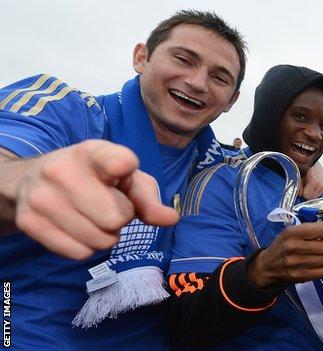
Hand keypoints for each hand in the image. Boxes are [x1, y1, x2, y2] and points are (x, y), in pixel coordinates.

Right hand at [6, 140, 178, 259]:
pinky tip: (77, 228)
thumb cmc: (97, 179)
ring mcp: (42, 197)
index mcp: (92, 152)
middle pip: (117, 218)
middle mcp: (62, 170)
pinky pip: (80, 254)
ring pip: (100, 241)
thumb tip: (171, 218)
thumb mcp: (127, 179)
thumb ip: (149, 199)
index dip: (125, 168)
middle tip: (108, 206)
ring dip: (105, 236)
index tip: (124, 168)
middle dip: (121, 218)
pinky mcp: (28, 222)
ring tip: (93, 217)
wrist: (36, 179)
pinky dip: (86, 248)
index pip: (119, 161)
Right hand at [247, 222, 322, 289]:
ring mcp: (295, 263)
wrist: (266, 266)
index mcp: (293, 232)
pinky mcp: (298, 276)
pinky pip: (322, 272)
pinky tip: (317, 265)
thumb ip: (312, 228)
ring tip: (320, 255)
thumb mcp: (292, 232)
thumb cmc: (282, 246)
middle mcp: (293, 247)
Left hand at [299, 162, 322, 199]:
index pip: (306, 196)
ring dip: (310, 193)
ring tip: (309, 184)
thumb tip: (299, 194)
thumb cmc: (306, 168)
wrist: (313, 162)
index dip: (301, 192)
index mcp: (315, 182)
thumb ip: (299, 187)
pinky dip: (314, 192)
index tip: (301, 186)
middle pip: (310, 198)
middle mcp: (321, 185)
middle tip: (305, 185)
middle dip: (306, 193)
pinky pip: (317, 195)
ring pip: (314, 198)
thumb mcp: (300, 176)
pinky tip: (313, 186)